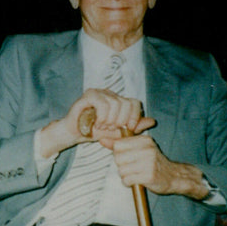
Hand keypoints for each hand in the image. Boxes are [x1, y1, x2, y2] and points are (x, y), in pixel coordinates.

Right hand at [39, 89, 154, 157]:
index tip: (128, 128)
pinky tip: (97, 123)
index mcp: (117, 100)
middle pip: (126, 103)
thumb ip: (134, 127)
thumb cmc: (93, 132)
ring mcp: (99, 92)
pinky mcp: (89, 95)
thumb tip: (153, 121)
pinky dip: (102, 116)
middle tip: (110, 128)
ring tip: (102, 126)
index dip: (134, 117)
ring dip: (110, 120)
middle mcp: (109, 93)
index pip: (134, 102)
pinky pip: (103, 103)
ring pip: (115, 103)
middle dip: (120, 121)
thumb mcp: (117, 132)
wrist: (73, 134)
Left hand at [112, 135, 207, 198]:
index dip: (119, 154)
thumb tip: (102, 139)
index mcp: (144, 140)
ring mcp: (149, 163)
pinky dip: (129, 183)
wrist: (174, 176)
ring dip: (125, 176)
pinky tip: (137, 181)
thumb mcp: (139, 149)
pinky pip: (127, 180)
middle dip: (121, 166)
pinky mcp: (149, 176)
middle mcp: (147, 150)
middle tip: (132, 168)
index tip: (128, 158)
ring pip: (121, 170)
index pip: (118, 145)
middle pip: (118, 158)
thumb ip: (120, 144)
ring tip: (135, 174)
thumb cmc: (153, 163)